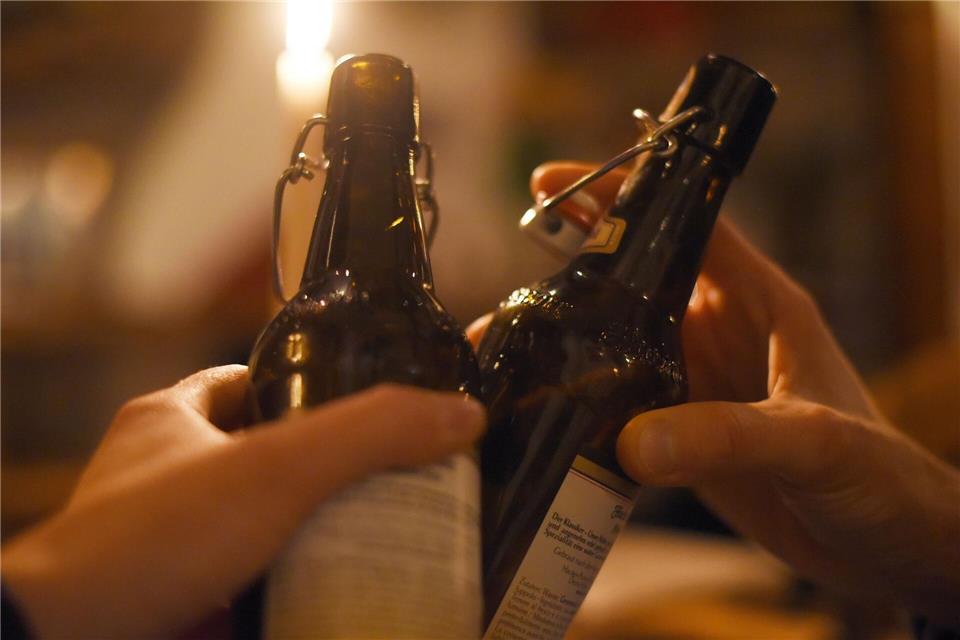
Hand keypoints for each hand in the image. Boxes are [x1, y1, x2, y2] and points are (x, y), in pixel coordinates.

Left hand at [1, 366, 485, 638]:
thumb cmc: (156, 538)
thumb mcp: (277, 468)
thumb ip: (372, 433)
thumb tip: (466, 413)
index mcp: (172, 420)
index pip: (254, 380)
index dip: (314, 383)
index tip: (371, 403)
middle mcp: (165, 478)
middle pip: (268, 457)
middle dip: (331, 471)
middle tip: (400, 480)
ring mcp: (169, 546)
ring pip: (263, 528)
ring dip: (316, 535)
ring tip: (391, 537)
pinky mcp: (179, 602)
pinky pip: (250, 585)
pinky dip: (292, 589)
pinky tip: (343, 593)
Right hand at [470, 162, 959, 623]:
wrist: (889, 548)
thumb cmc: (880, 478)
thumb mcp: (812, 442)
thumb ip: (727, 435)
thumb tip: (631, 442)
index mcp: (759, 304)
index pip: (688, 224)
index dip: (625, 194)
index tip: (555, 183)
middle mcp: (718, 333)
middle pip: (633, 281)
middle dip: (569, 271)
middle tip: (504, 277)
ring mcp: (695, 383)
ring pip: (615, 346)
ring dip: (563, 345)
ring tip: (500, 350)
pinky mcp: (681, 431)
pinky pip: (618, 407)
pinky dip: (576, 406)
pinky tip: (534, 413)